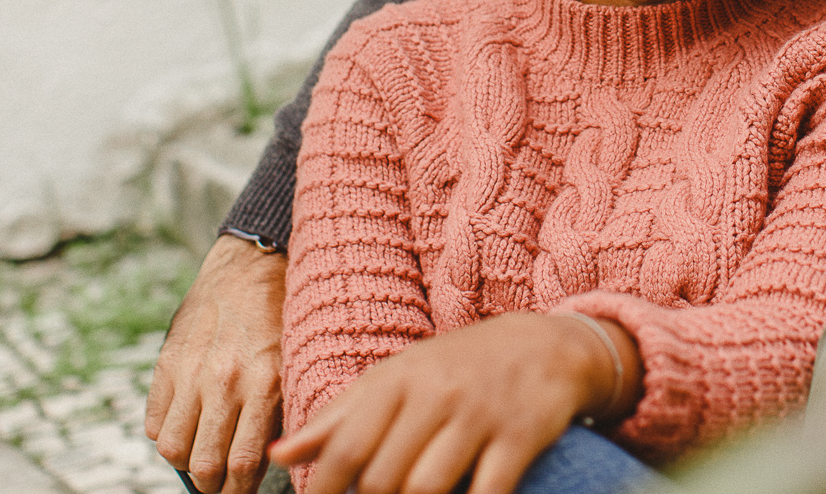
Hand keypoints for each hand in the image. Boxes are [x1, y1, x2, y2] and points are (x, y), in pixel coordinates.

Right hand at [147, 235, 287, 493]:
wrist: (250, 265)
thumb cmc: (280, 318)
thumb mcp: (293, 363)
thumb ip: (278, 410)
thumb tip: (266, 462)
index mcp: (266, 383)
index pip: (243, 464)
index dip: (238, 492)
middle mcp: (227, 381)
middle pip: (205, 465)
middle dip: (213, 486)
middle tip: (220, 486)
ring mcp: (192, 372)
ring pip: (173, 449)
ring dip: (186, 463)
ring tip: (200, 457)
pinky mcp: (167, 362)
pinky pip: (153, 422)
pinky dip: (164, 434)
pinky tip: (184, 426)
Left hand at [271, 312, 642, 493]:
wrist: (545, 346)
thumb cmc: (455, 368)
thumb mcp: (395, 379)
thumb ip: (338, 418)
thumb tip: (280, 453)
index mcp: (397, 380)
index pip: (346, 449)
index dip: (325, 493)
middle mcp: (436, 394)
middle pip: (382, 479)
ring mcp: (479, 415)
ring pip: (426, 489)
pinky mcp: (520, 436)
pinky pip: (486, 493)